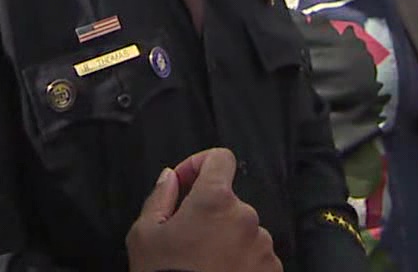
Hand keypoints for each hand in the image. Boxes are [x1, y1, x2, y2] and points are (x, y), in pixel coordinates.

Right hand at [127, 148, 280, 271]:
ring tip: (204, 265)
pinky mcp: (273, 271)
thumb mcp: (144, 234)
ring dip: (226, 239)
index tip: (184, 185)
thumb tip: (171, 176)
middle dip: (209, 213)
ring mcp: (263, 246)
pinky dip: (240, 262)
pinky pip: (256, 256)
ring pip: (243, 231)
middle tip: (186, 240)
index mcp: (215, 199)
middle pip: (229, 201)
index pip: (221, 158)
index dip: (200, 164)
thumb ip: (159, 197)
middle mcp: (247, 216)